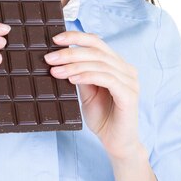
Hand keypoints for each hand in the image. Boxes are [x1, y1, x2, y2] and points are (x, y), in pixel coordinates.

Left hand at [44, 31, 140, 159]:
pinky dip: (87, 76)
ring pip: (100, 64)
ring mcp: (130, 81)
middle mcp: (126, 69)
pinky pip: (107, 79)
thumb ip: (79, 73)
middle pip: (96, 51)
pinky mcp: (129, 95)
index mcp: (117, 64)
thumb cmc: (102, 117)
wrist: (116, 143)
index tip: (56, 39)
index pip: (97, 42)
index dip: (76, 37)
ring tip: (55, 70)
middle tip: (50, 58)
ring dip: (74, 65)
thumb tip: (60, 58)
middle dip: (70, 52)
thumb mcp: (86, 92)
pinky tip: (72, 79)